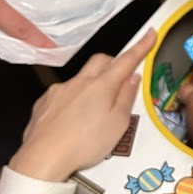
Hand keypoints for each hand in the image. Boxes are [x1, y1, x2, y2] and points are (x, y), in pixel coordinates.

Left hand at [9, 29, 156, 181]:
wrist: (42, 159)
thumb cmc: (84, 144)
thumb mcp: (117, 125)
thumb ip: (127, 98)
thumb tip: (133, 78)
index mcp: (102, 86)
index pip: (127, 60)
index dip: (141, 46)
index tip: (150, 34)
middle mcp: (80, 82)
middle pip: (101, 60)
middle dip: (113, 64)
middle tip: (119, 80)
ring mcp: (60, 90)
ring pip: (81, 78)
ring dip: (90, 86)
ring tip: (91, 114)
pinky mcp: (44, 101)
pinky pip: (63, 93)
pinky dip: (71, 100)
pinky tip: (70, 121)